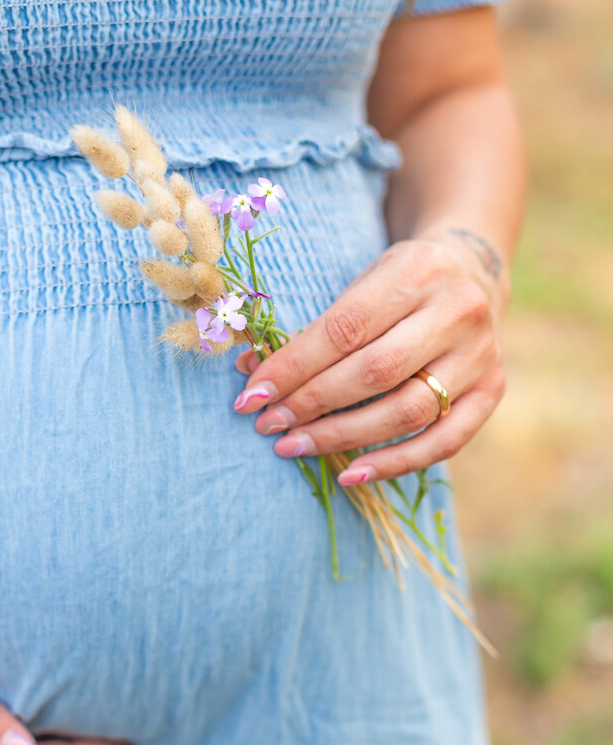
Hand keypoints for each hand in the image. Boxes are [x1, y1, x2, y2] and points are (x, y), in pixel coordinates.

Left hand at [233, 231, 507, 483]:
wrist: (473, 273)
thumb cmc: (398, 284)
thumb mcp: (360, 284)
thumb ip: (313, 329)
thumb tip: (251, 373)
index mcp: (418, 270)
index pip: (345, 329)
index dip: (294, 367)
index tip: (252, 395)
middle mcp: (457, 312)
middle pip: (375, 372)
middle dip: (312, 403)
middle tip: (268, 424)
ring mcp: (481, 355)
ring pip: (408, 410)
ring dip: (343, 436)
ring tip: (294, 446)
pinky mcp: (493, 390)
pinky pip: (444, 441)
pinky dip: (395, 463)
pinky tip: (351, 474)